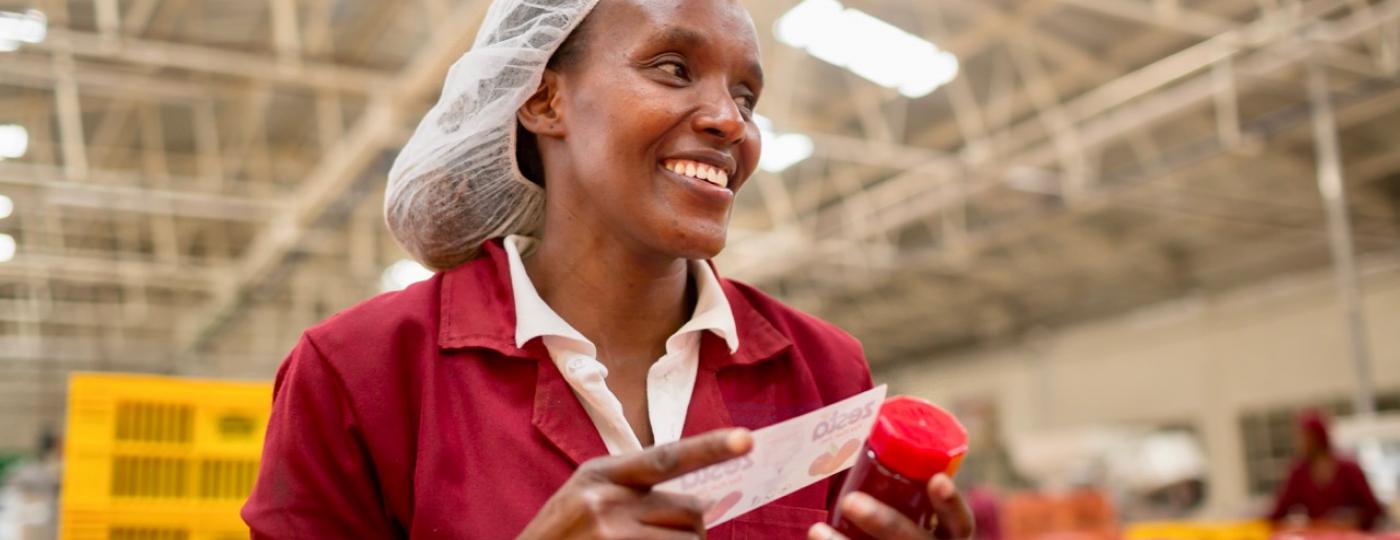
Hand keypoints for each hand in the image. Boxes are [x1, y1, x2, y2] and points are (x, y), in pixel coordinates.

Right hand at [517, 428, 753, 539]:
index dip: (709, 448)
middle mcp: (606, 502)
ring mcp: (611, 536)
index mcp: (601, 474)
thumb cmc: (562, 534)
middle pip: (691, 509)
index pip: (666, 457)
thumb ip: (633, 490)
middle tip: (670, 536)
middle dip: (694, 528)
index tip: (746, 440)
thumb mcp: (585, 496)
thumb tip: (699, 503)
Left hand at [808, 474, 974, 539]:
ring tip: (815, 530)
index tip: (936, 479)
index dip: (949, 503)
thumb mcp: (914, 513)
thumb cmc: (906, 531)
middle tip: (849, 500)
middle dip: (885, 522)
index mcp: (949, 539)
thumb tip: (854, 431)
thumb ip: (896, 485)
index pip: (959, 524)